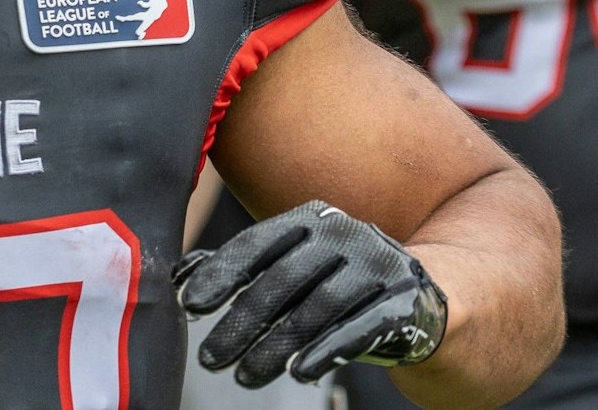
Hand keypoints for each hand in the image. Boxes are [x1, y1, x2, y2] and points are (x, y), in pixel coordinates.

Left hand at [173, 199, 446, 386]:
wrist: (421, 296)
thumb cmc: (338, 282)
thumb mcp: (293, 268)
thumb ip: (242, 268)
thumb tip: (176, 276)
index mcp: (312, 219)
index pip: (257, 244)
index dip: (221, 273)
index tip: (188, 304)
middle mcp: (346, 235)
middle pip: (284, 280)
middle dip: (242, 322)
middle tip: (210, 358)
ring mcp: (379, 265)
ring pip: (318, 308)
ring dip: (276, 346)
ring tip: (244, 376)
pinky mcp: (405, 301)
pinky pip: (362, 327)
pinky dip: (328, 349)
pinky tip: (298, 372)